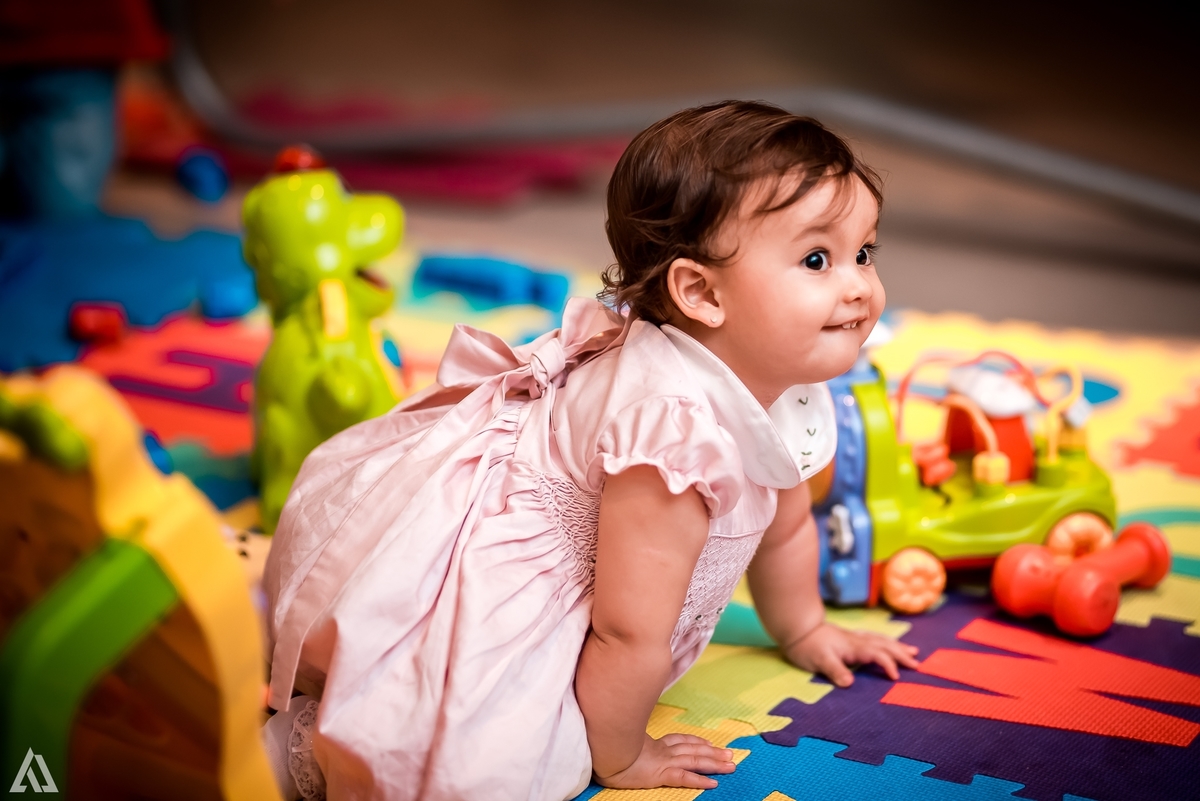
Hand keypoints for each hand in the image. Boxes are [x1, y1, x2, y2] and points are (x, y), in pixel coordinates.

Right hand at [596, 733, 735, 790]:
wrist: (602, 750)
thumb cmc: (607, 746)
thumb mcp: (622, 741)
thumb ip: (631, 739)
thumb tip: (628, 739)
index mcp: (653, 743)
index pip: (679, 740)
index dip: (696, 742)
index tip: (708, 743)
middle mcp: (662, 750)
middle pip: (693, 749)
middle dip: (713, 752)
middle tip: (731, 754)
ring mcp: (662, 761)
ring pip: (694, 760)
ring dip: (714, 763)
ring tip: (730, 766)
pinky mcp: (660, 773)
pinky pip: (684, 777)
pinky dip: (699, 780)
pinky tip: (713, 784)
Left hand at [784, 622, 918, 686]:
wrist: (797, 628)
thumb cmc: (807, 646)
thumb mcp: (819, 661)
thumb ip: (835, 671)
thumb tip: (849, 683)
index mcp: (853, 647)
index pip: (877, 654)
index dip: (888, 665)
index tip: (895, 677)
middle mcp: (857, 641)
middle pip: (885, 645)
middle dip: (902, 654)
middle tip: (917, 664)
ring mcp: (855, 638)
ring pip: (882, 640)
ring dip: (898, 646)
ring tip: (913, 651)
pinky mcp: (850, 637)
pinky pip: (875, 638)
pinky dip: (886, 641)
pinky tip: (889, 643)